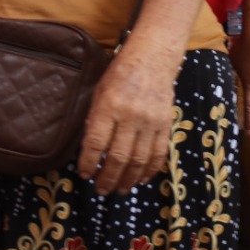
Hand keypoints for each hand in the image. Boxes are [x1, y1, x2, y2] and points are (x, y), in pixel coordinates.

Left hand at [75, 47, 179, 193]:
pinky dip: (149, 170)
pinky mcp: (165, 125)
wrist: (152, 59)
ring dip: (128, 179)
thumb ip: (95, 118)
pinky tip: (140, 179)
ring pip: (138, 160)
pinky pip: (158, 154)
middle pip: (117, 156)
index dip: (89, 162)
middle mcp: (129, 116)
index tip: (84, 174)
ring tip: (119, 190)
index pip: (95, 142)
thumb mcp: (99, 91)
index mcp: (108, 106)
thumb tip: (89, 148)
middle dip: (108, 177)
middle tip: (101, 190)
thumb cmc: (120, 74)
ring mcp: (150, 122)